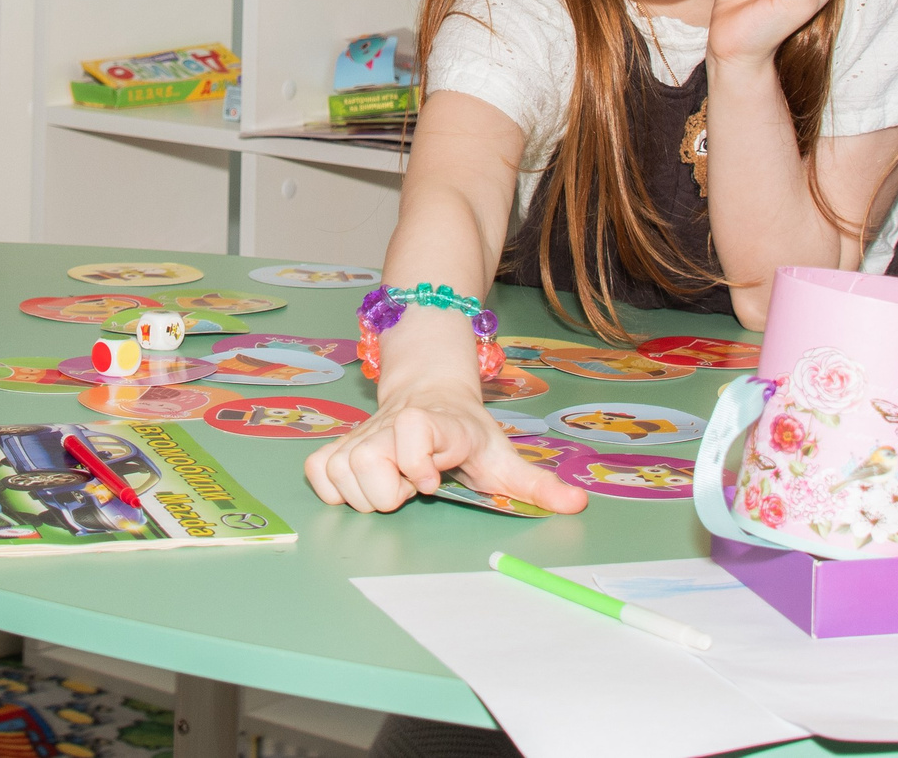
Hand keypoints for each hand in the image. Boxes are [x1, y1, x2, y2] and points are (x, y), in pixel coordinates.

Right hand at [304, 385, 585, 514]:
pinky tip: (365, 488)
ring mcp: (359, 436)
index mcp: (431, 424)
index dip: (417, 463)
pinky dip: (335, 488)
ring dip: (365, 493)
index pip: (410, 431)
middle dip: (390, 490)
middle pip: (366, 465)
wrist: (431, 392)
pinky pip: (320, 472)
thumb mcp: (503, 456)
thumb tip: (578, 504)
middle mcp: (388, 426)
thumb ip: (535, 484)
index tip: (434, 481)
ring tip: (394, 485)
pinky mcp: (338, 446)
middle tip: (414, 485)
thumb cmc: (468, 432)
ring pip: (340, 473)